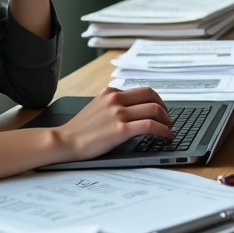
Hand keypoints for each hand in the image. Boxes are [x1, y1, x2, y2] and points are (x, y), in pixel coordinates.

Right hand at [52, 86, 172, 160]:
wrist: (64, 141)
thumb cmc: (79, 129)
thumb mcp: (97, 107)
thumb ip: (113, 104)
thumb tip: (134, 109)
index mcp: (110, 92)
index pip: (142, 91)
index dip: (156, 100)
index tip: (161, 109)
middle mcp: (116, 99)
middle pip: (151, 96)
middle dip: (164, 108)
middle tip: (168, 119)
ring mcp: (118, 113)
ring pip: (154, 109)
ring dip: (166, 120)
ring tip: (168, 129)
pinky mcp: (121, 129)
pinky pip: (151, 126)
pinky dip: (163, 130)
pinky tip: (166, 136)